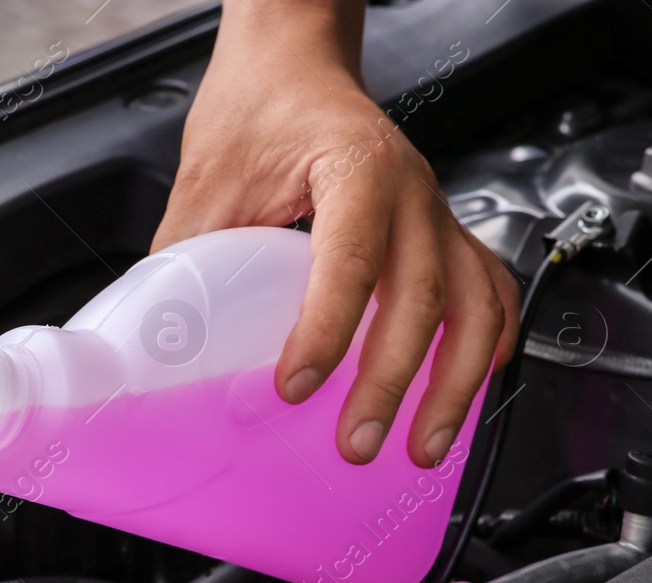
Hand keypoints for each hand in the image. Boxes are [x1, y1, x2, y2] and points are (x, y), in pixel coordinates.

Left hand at [151, 0, 518, 466]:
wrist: (293, 67)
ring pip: (474, 303)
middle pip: (422, 295)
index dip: (326, 330)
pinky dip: (488, 345)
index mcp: (355, 166)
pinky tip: (470, 391)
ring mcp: (437, 211)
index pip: (352, 257)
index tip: (293, 386)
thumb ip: (187, 262)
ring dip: (455, 383)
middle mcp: (412, 189)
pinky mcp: (443, 231)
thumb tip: (162, 346)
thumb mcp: (205, 183)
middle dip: (392, 382)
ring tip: (425, 446)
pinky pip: (489, 291)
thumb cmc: (256, 110)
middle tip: (358, 444)